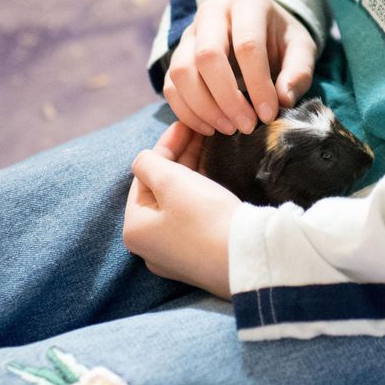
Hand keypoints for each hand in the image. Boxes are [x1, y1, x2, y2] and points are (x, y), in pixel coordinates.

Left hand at [123, 122, 239, 297]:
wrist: (249, 260)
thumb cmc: (205, 218)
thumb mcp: (171, 182)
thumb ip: (150, 163)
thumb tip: (143, 160)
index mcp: (135, 230)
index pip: (143, 177)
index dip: (164, 147)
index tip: (184, 125)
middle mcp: (151, 247)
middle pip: (160, 192)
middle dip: (179, 159)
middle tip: (199, 132)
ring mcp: (176, 255)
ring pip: (179, 204)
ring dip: (191, 174)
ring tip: (208, 147)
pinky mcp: (201, 257)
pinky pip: (194, 218)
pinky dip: (200, 195)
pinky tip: (214, 177)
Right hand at [164, 0, 316, 136]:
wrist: (259, 29)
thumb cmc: (281, 39)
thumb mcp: (301, 48)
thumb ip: (298, 72)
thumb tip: (283, 100)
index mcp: (246, 2)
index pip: (247, 45)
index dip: (258, 85)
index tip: (269, 115)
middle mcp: (211, 12)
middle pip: (207, 56)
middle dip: (227, 98)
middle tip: (247, 126)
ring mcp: (188, 33)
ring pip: (182, 71)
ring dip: (204, 108)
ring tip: (229, 129)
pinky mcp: (176, 56)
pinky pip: (170, 86)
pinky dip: (187, 112)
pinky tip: (210, 128)